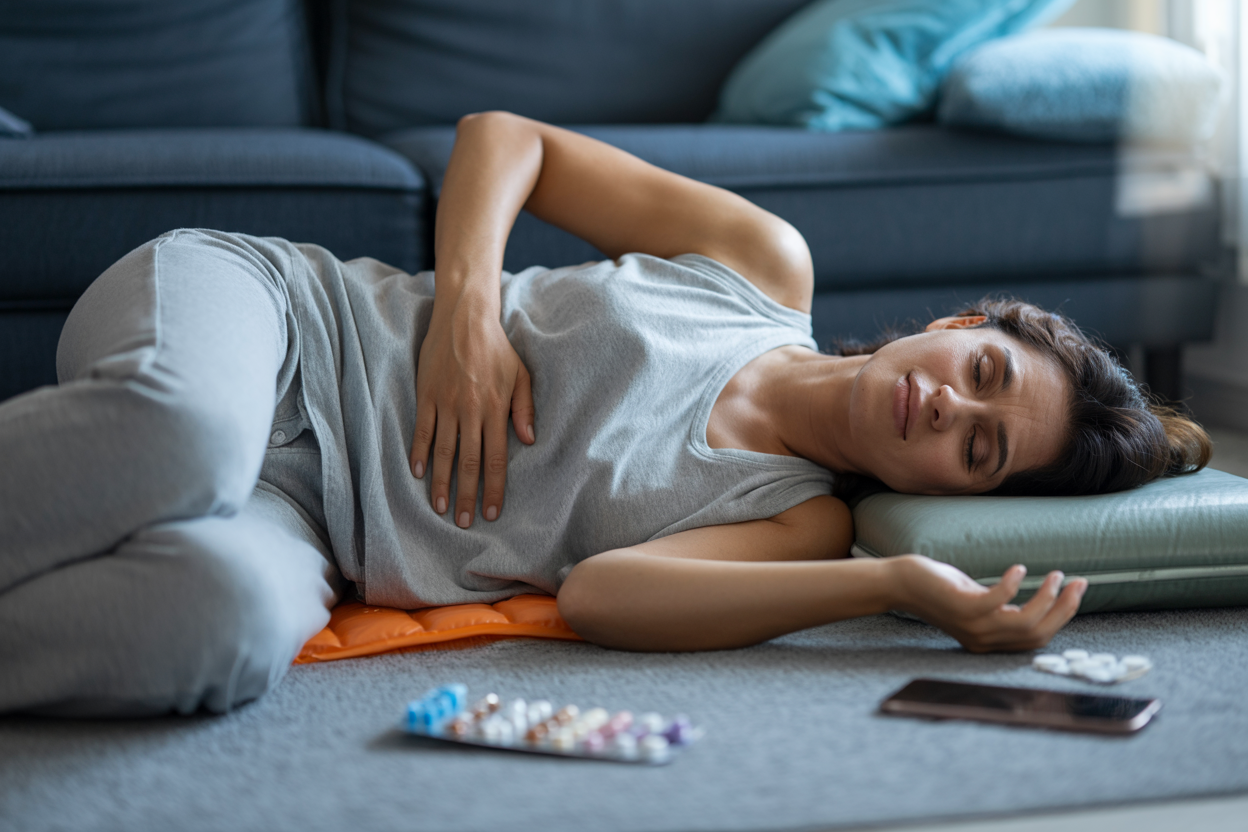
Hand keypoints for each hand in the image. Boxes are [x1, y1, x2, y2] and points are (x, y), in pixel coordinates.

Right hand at [410, 298, 535, 526]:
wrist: (464, 318)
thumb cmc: (497, 347)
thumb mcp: (521, 374)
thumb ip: (524, 408)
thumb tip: (529, 440)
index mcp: (495, 409)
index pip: (496, 458)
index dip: (494, 488)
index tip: (491, 513)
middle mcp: (470, 411)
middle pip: (468, 462)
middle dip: (466, 495)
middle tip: (462, 522)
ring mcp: (446, 404)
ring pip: (443, 452)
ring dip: (441, 483)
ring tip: (440, 507)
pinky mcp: (427, 395)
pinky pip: (422, 430)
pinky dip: (420, 453)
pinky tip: (419, 473)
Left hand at [889, 555, 1086, 652]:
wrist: (902, 585)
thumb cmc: (941, 590)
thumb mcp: (978, 603)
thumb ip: (1004, 608)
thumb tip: (1040, 599)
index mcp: (990, 642)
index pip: (1037, 640)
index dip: (1061, 617)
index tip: (1076, 593)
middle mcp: (984, 640)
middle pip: (1038, 633)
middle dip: (1064, 608)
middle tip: (1078, 582)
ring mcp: (973, 625)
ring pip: (1025, 622)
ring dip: (1047, 597)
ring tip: (1056, 574)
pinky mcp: (962, 606)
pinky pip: (998, 600)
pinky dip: (1014, 584)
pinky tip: (1019, 569)